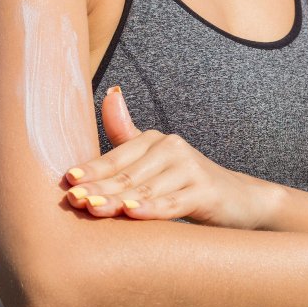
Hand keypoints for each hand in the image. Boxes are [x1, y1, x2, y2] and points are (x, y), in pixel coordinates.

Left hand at [61, 86, 273, 229]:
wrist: (239, 200)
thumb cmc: (187, 182)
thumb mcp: (155, 160)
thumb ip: (127, 133)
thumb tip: (110, 92)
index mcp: (155, 140)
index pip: (116, 158)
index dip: (92, 170)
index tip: (68, 181)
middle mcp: (172, 148)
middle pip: (128, 175)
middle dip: (99, 188)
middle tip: (75, 201)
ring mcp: (191, 169)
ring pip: (146, 190)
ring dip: (118, 200)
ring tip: (94, 209)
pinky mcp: (206, 192)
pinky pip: (173, 203)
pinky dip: (152, 209)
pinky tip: (133, 214)